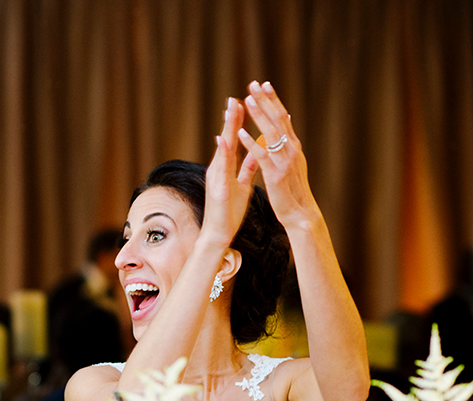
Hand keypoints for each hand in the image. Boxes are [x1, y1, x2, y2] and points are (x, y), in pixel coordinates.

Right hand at [201, 97, 259, 245]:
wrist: (219, 233)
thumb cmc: (230, 211)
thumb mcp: (243, 184)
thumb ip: (248, 166)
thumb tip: (256, 150)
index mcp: (226, 167)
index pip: (233, 139)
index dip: (239, 121)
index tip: (245, 102)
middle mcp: (218, 168)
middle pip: (226, 138)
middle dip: (231, 118)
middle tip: (236, 97)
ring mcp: (216, 176)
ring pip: (222, 148)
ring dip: (226, 128)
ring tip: (230, 109)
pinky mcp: (217, 187)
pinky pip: (221, 167)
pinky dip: (223, 152)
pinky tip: (224, 139)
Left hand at [237, 80, 321, 227]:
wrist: (299, 213)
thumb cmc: (291, 190)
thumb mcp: (291, 163)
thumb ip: (287, 144)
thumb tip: (285, 124)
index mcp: (293, 146)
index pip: (283, 118)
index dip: (273, 100)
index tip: (264, 84)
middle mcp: (291, 150)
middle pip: (278, 120)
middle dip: (265, 101)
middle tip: (254, 83)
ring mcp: (284, 162)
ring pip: (271, 133)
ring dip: (258, 115)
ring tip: (247, 100)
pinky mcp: (275, 175)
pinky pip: (262, 156)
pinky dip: (252, 143)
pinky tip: (242, 132)